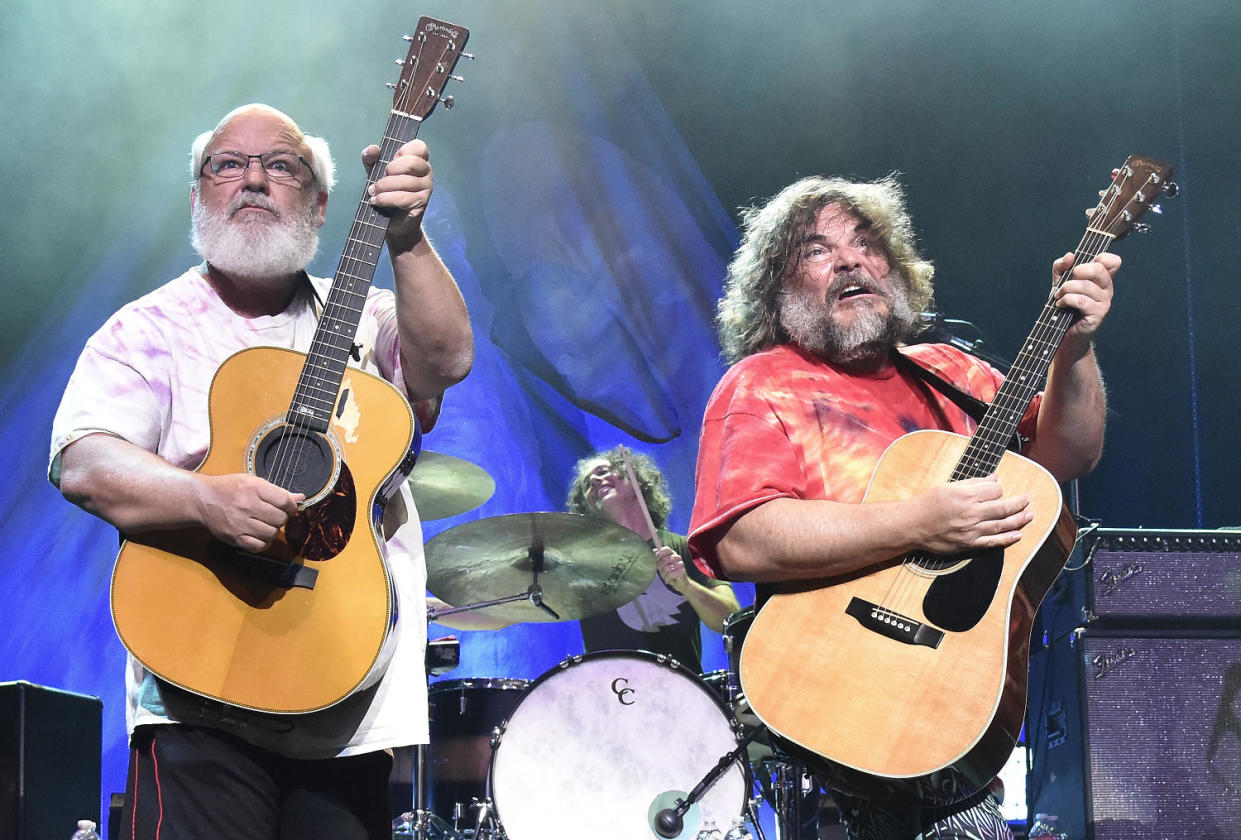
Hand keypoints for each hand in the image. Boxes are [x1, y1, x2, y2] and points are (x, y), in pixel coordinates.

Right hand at [194, 473, 302, 552]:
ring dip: (273, 530)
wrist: (201, 499)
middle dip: (282, 517)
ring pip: (272, 533)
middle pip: (280, 518)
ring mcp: (240, 523)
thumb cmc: (228, 488)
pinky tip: (259, 534)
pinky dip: (263, 542)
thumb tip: (300, 498)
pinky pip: (259, 546)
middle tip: (274, 514)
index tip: (290, 507)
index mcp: (253, 488)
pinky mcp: (234, 538)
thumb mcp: (253, 482)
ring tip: (265, 523)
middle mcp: (247, 505)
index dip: (292, 506)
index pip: (284, 501)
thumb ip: (277, 491)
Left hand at [363, 138, 431, 251]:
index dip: (403, 151)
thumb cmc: (387, 194)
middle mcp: (426, 173)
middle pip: (411, 162)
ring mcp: (426, 188)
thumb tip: (373, 149)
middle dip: (390, 170)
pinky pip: (402, 197)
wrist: (393, 224)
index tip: (392, 160)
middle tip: (381, 179)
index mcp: (418, 161)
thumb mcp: (376, 173)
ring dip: (383, 187)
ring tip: (374, 192)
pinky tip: (376, 201)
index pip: (419, 146)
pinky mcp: (421, 203)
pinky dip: (385, 199)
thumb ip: (372, 159)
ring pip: (404, 181)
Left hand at [654, 545, 688, 592]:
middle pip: (664, 559)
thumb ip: (659, 556)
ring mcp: (681, 563)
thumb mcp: (662, 564)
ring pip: (667, 568)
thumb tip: (654, 550)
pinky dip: (668, 578)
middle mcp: (677, 557)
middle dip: (661, 568)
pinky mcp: (682, 571)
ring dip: (664, 574)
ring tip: (667, 576)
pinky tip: (670, 579)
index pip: (666, 549)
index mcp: (672, 553)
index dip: (659, 555)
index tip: (658, 562)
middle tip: (662, 572)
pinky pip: (670, 574)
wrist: (680, 583)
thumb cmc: (670, 572)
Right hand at [914, 477, 1032, 554]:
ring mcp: (971, 530)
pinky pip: (992, 542)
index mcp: (966, 495)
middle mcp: (971, 512)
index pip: (994, 490)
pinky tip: (1017, 534)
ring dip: (1018, 520)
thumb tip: (994, 479)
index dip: (998, 489)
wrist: (913, 525)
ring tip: (1030, 515)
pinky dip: (1007, 539)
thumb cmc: (929, 503)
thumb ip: (973, 483)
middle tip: (1027, 500)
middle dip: (1018, 503)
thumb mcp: (949, 486)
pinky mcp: (969, 544)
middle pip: (1002, 507)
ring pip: (1001, 524)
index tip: (997, 490)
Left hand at [1052, 251, 1118, 347]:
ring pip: (1086, 285)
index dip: (1099, 257)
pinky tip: (1061, 305)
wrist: (1064, 337)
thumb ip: (1061, 268)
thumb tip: (1069, 255)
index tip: (1080, 267)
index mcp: (1101, 280)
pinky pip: (1081, 301)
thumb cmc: (1064, 309)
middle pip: (1099, 268)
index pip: (1112, 261)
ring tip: (1059, 297)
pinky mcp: (1098, 315)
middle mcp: (1106, 290)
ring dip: (1066, 289)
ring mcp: (1104, 302)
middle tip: (1066, 282)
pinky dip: (1066, 300)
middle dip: (1078, 271)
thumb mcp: (1059, 285)